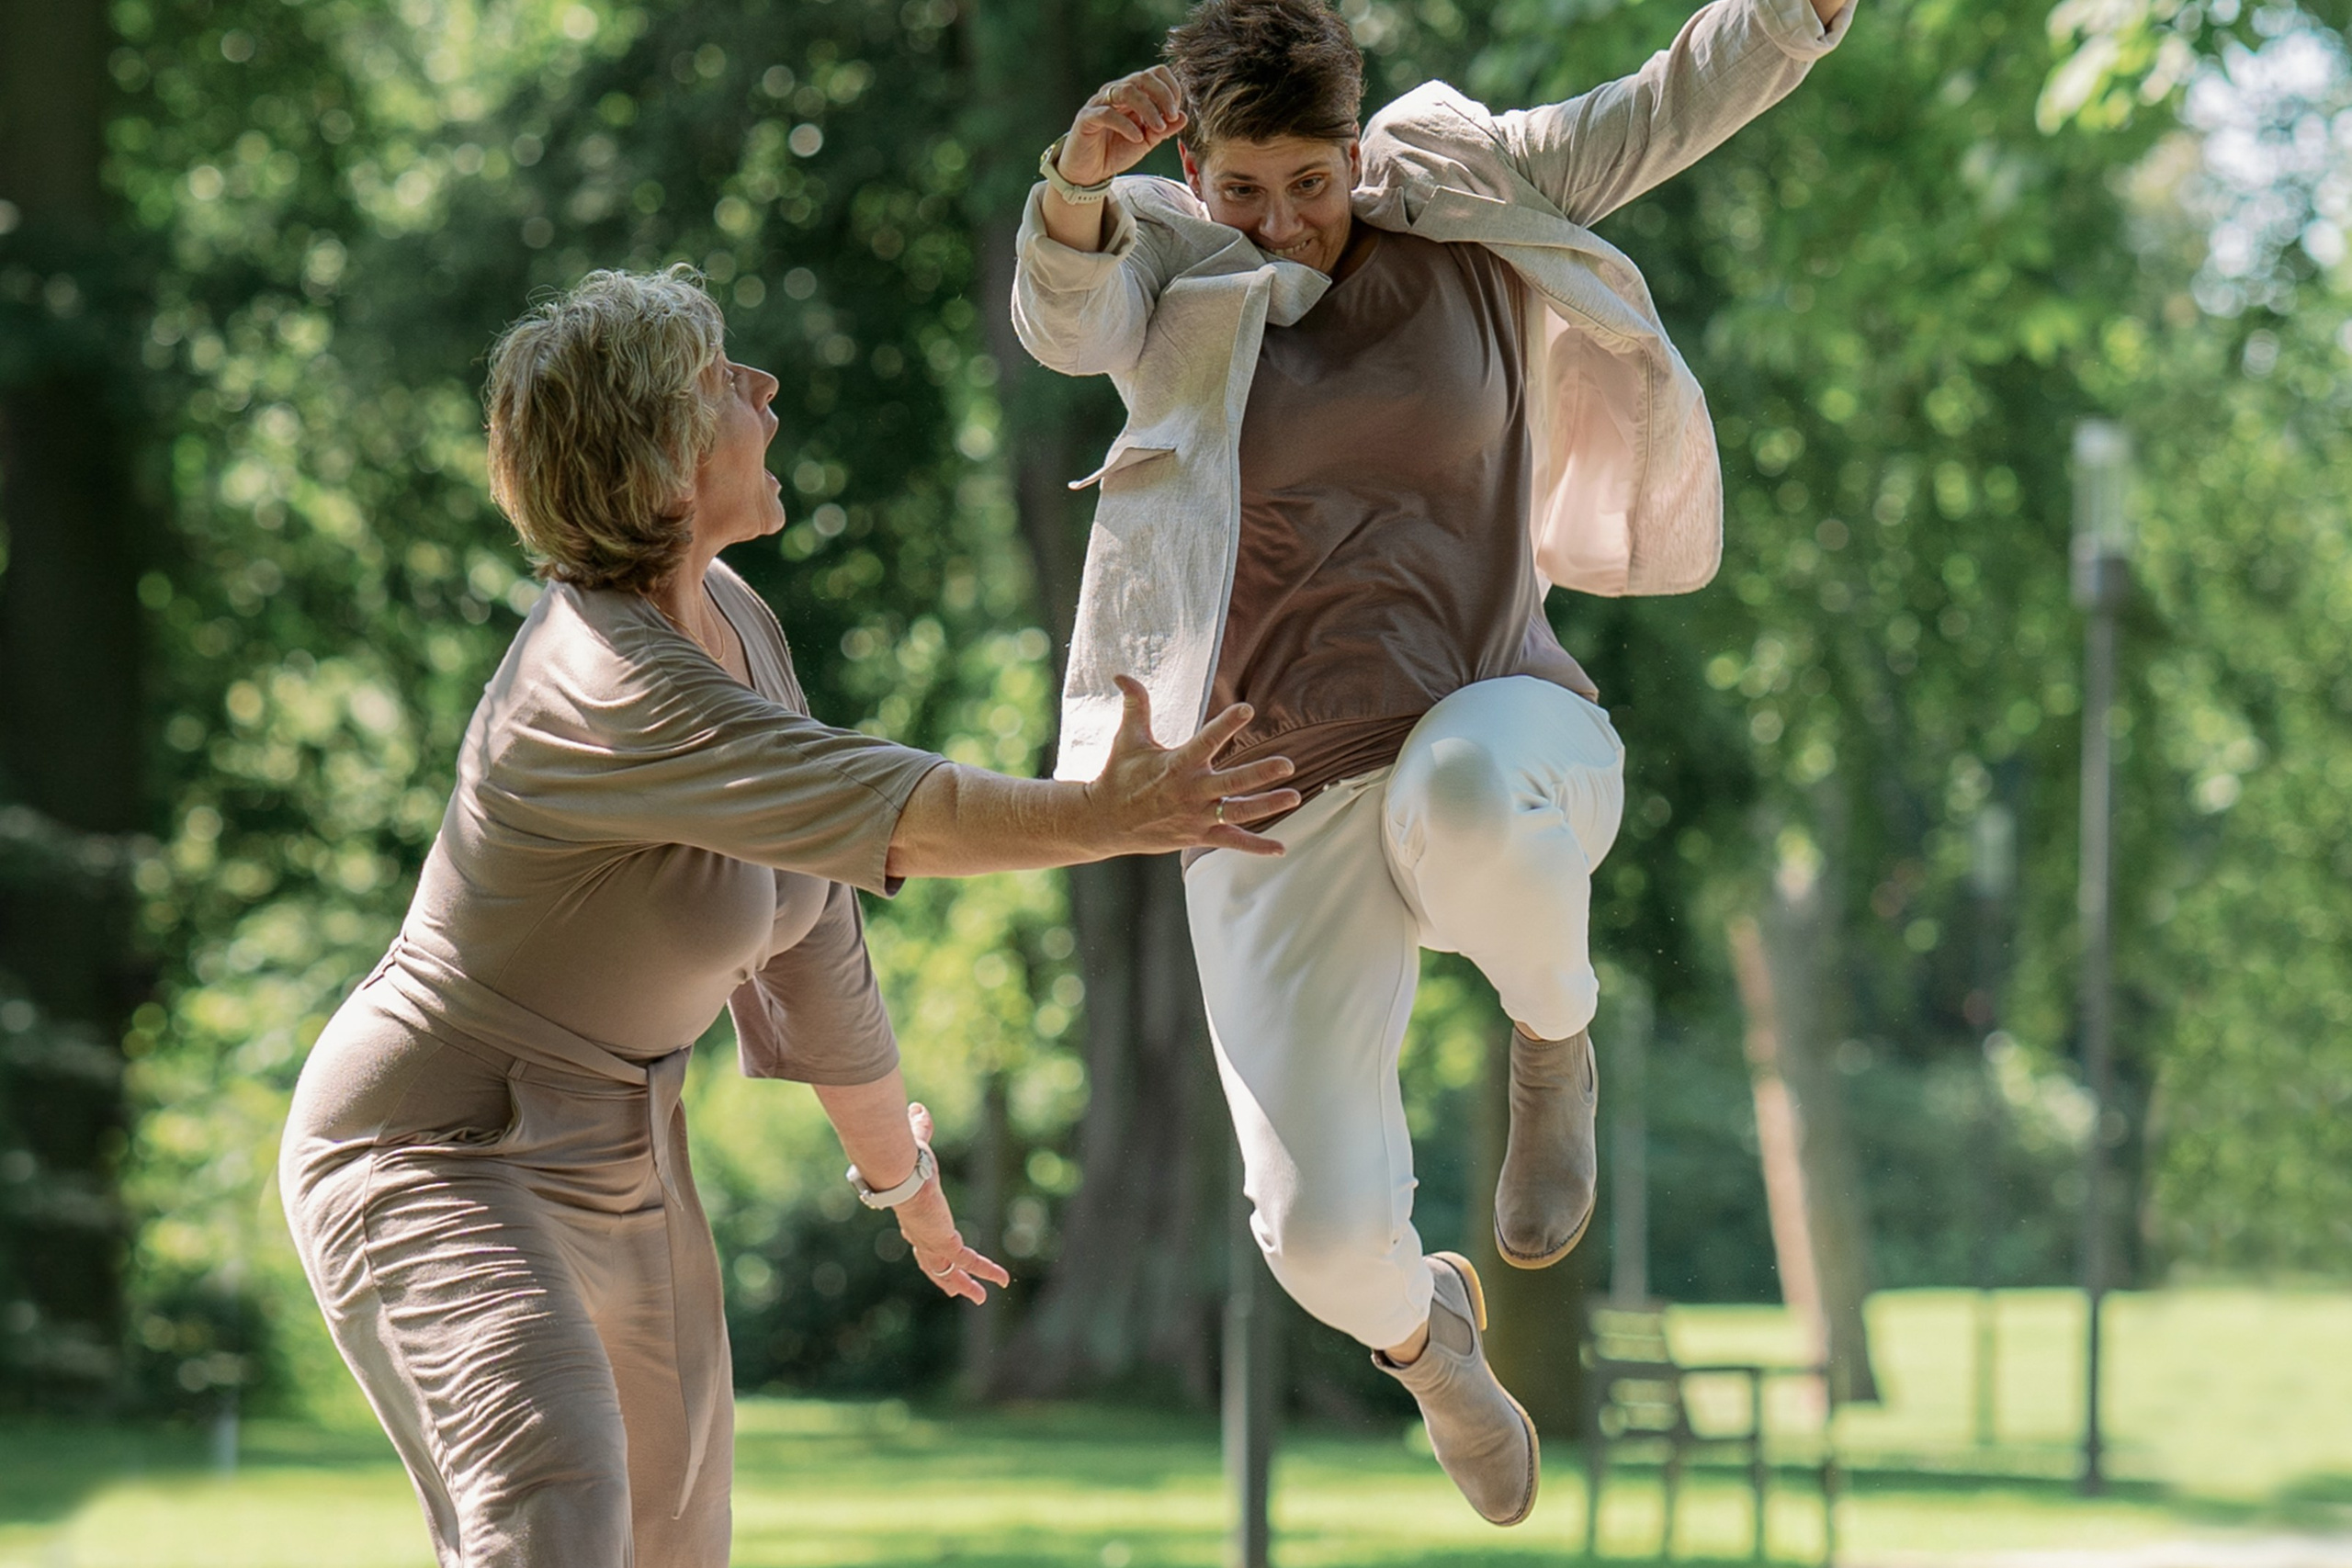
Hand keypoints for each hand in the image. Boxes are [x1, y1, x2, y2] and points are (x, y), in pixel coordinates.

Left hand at [894, 1103, 1011, 1305]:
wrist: (901, 1174)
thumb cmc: (906, 1161)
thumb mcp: (917, 1144)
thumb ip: (919, 1128)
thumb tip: (915, 1106)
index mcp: (913, 1217)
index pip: (921, 1238)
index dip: (929, 1247)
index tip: (938, 1252)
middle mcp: (919, 1235)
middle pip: (932, 1264)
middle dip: (945, 1278)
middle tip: (956, 1290)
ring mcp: (932, 1243)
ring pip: (948, 1271)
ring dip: (963, 1286)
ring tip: (978, 1299)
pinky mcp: (946, 1243)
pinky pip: (970, 1261)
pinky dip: (987, 1272)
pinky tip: (1002, 1281)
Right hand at [1056, 67, 1187, 187]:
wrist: (1088, 171)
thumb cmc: (1115, 151)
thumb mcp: (1147, 141)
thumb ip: (1164, 129)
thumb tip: (1184, 117)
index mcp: (1132, 93)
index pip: (1155, 73)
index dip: (1171, 89)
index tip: (1176, 113)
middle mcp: (1115, 92)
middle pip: (1143, 77)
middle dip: (1163, 95)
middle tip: (1171, 117)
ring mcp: (1099, 102)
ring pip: (1126, 91)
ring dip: (1148, 108)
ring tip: (1158, 128)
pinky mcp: (1086, 118)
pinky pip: (1108, 113)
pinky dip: (1127, 125)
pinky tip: (1137, 139)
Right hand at [1085, 676, 1300, 857]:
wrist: (1104, 822)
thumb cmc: (1119, 776)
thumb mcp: (1127, 739)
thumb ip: (1135, 705)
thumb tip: (1122, 674)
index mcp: (1176, 764)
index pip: (1206, 740)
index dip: (1226, 724)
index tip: (1247, 709)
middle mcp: (1190, 791)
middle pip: (1231, 783)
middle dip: (1260, 774)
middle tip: (1287, 764)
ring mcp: (1196, 816)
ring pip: (1238, 813)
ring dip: (1267, 806)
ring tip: (1295, 797)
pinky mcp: (1198, 836)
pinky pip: (1232, 842)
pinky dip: (1257, 847)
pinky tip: (1281, 848)